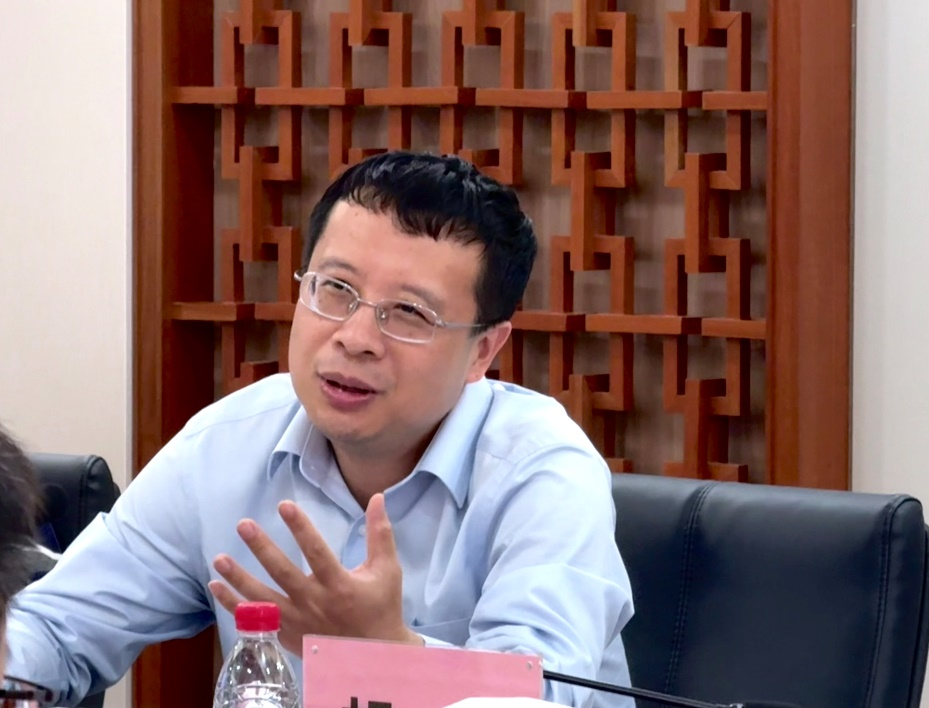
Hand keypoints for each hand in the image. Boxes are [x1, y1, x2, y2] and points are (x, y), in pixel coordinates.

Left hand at [208, 493, 422, 655]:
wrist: (373, 654)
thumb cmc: (381, 606)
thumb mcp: (387, 569)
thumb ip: (379, 533)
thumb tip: (376, 497)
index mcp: (339, 585)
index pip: (316, 551)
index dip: (300, 528)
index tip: (284, 505)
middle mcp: (315, 603)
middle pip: (282, 573)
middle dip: (261, 548)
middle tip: (243, 525)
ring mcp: (297, 621)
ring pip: (262, 599)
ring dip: (239, 578)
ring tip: (219, 559)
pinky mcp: (286, 635)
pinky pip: (254, 620)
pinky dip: (233, 605)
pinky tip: (216, 586)